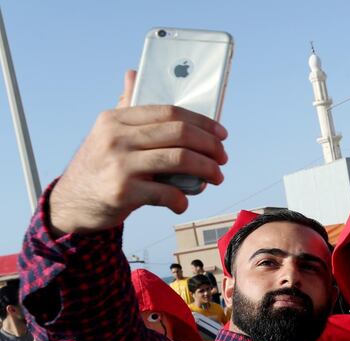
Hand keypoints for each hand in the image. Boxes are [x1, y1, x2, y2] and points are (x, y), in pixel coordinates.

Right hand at [48, 70, 228, 235]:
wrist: (73, 202)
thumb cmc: (100, 166)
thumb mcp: (107, 133)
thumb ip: (125, 107)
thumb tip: (133, 74)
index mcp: (116, 119)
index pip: (170, 112)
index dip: (203, 123)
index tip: (221, 134)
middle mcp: (116, 138)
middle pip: (180, 134)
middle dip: (210, 146)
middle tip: (223, 158)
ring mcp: (119, 164)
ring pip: (179, 160)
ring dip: (207, 170)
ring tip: (216, 178)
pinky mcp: (123, 192)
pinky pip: (167, 193)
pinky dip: (182, 200)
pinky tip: (183, 203)